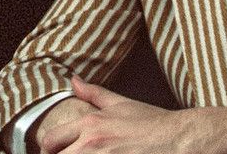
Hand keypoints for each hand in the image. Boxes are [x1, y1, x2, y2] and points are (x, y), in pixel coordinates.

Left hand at [40, 75, 226, 153]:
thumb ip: (94, 93)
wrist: (176, 140)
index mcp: (90, 124)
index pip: (50, 141)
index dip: (52, 149)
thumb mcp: (122, 103)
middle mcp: (90, 145)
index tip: (59, 151)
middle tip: (79, 153)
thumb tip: (74, 81)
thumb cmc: (151, 123)